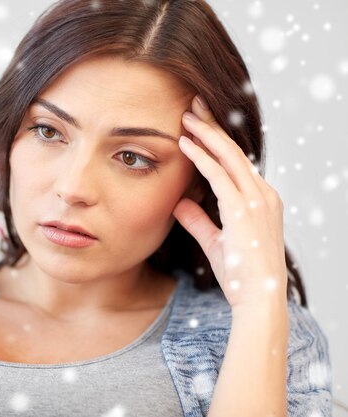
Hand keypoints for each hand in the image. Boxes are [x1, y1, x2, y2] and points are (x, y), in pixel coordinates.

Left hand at [172, 95, 287, 308]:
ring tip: (185, 115)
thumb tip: (179, 203)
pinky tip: (184, 143)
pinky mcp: (243, 210)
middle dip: (213, 125)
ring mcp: (256, 200)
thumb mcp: (214, 241)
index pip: (236, 162)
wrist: (258, 299)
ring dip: (205, 133)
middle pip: (234, 150)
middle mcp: (262, 194)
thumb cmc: (240, 275)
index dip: (217, 140)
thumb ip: (198, 219)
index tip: (198, 124)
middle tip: (193, 104)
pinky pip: (219, 175)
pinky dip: (201, 157)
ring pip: (228, 156)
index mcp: (260, 200)